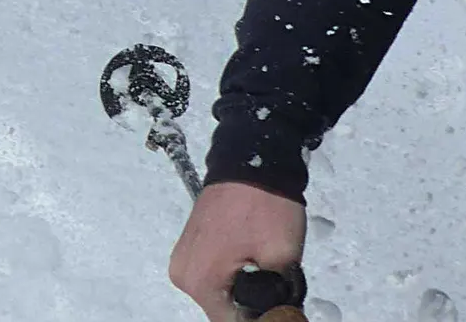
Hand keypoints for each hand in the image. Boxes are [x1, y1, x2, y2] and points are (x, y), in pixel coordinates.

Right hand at [169, 182, 305, 321]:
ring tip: (266, 268)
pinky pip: (212, 273)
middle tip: (278, 287)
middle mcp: (183, 273)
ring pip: (217, 292)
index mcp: (200, 280)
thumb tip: (276, 312)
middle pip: (222, 309)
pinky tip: (252, 259)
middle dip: (251, 304)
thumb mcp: (282, 258)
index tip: (282, 307)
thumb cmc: (266, 207)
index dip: (262, 318)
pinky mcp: (190, 244)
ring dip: (242, 290)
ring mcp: (183, 258)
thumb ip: (278, 297)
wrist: (252, 160)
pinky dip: (232, 274)